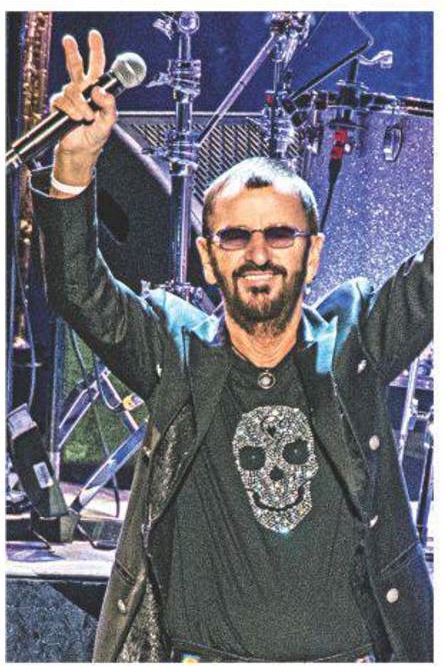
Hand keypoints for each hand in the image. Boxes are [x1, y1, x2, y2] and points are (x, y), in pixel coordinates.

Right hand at [51, 30, 116, 187]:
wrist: (81, 151)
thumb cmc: (96, 136)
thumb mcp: (109, 121)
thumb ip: (109, 105)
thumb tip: (99, 90)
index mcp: (96, 90)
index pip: (97, 66)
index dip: (96, 50)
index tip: (93, 35)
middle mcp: (82, 90)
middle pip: (76, 66)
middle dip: (72, 52)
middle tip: (69, 40)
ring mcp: (70, 97)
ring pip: (72, 89)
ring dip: (81, 105)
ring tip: (87, 117)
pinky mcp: (60, 105)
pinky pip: (63, 101)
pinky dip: (72, 111)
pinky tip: (77, 119)